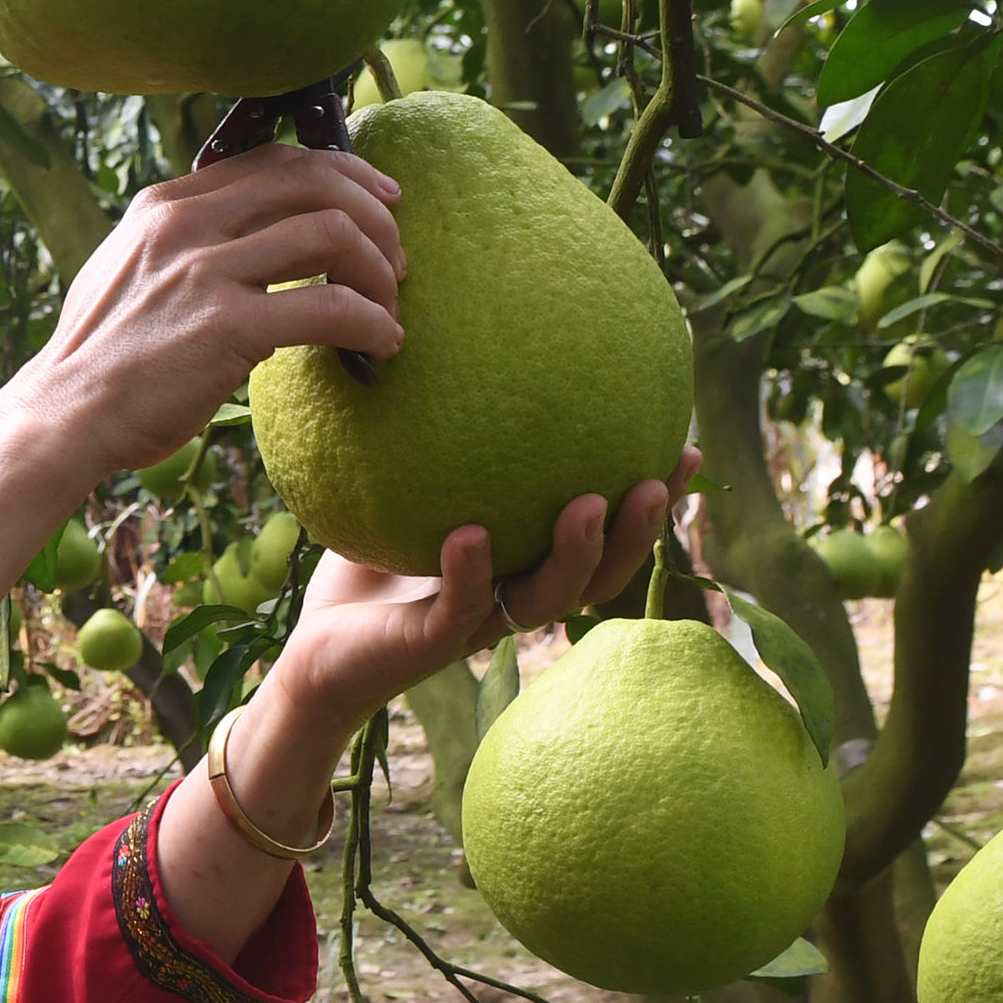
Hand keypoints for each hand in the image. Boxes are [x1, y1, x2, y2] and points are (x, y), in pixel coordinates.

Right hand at [5, 144, 407, 475]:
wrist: (63, 414)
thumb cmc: (101, 357)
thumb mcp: (130, 270)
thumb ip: (182, 243)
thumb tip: (246, 237)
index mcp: (165, 205)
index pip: (273, 160)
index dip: (340, 173)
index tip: (378, 199)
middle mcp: (186, 223)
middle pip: (312, 180)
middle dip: (374, 212)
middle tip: (397, 255)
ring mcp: (205, 271)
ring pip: (333, 232)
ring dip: (379, 269)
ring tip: (390, 306)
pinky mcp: (227, 326)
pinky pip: (331, 306)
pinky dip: (373, 321)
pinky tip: (384, 343)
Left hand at [265, 448, 703, 722]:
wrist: (317, 652)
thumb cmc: (363, 574)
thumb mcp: (403, 495)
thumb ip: (435, 444)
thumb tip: (447, 350)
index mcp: (521, 565)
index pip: (603, 535)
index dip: (649, 503)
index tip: (685, 450)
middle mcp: (512, 595)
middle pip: (599, 573)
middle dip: (637, 531)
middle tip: (659, 481)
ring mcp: (476, 624)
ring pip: (546, 599)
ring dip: (575, 554)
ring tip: (589, 505)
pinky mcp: (430, 644)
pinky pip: (460, 607)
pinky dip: (469, 571)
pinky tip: (470, 534)